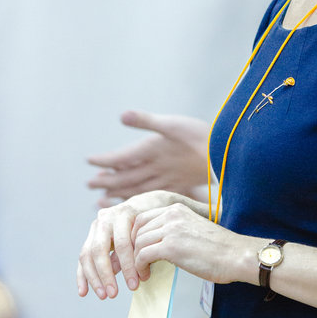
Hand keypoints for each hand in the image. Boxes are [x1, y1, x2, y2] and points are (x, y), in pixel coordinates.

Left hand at [77, 193, 245, 298]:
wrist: (238, 256)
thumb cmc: (221, 250)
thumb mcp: (194, 231)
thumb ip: (175, 233)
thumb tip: (157, 248)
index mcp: (177, 209)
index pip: (143, 219)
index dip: (136, 237)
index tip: (134, 253)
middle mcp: (172, 215)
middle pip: (137, 230)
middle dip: (130, 249)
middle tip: (131, 266)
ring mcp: (171, 229)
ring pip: (137, 243)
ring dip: (134, 262)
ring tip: (140, 274)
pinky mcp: (171, 246)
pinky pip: (143, 255)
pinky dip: (139, 268)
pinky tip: (146, 276)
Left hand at [86, 110, 209, 204]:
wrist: (227, 156)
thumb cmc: (200, 136)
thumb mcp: (172, 123)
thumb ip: (145, 120)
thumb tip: (122, 115)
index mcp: (152, 150)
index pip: (121, 158)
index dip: (104, 160)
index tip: (89, 161)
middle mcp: (156, 167)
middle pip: (125, 177)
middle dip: (106, 181)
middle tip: (90, 184)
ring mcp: (167, 178)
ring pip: (137, 189)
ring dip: (119, 193)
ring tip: (103, 198)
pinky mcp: (179, 185)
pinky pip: (152, 195)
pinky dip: (139, 199)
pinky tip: (134, 202)